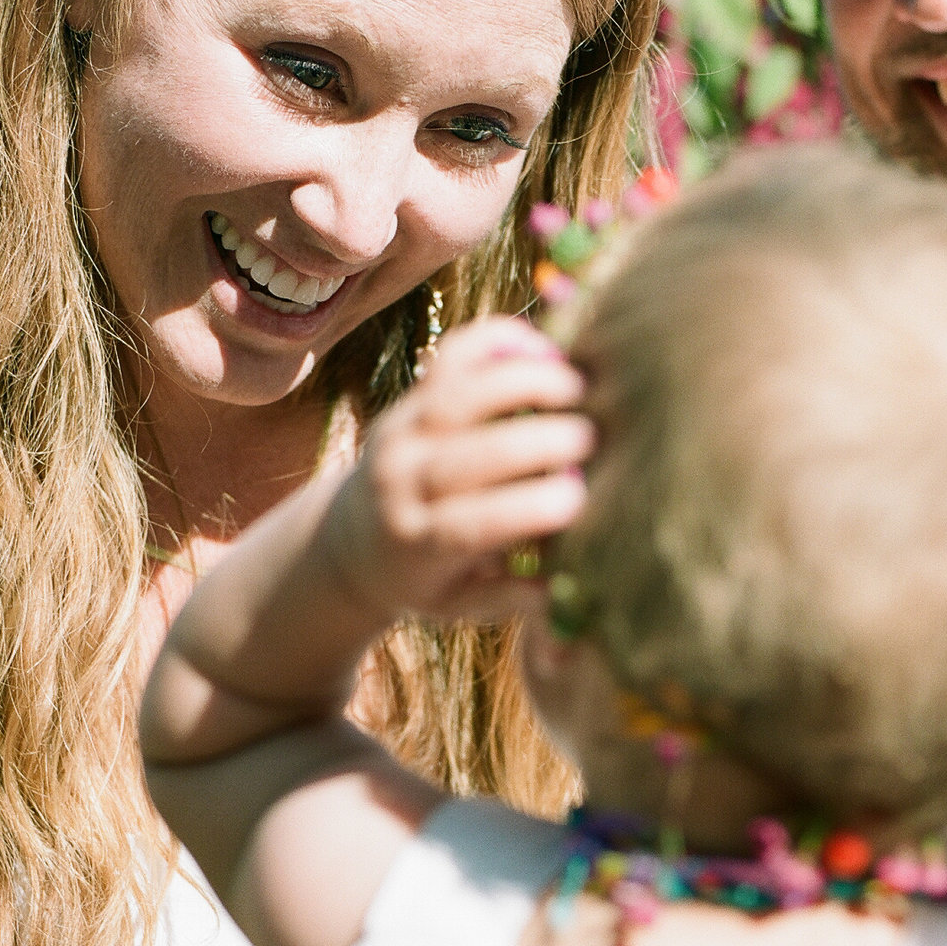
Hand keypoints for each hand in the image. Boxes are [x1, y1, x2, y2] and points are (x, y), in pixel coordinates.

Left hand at [315, 317, 591, 626]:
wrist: (353, 538)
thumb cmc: (426, 577)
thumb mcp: (459, 604)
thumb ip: (513, 597)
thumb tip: (569, 589)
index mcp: (417, 544)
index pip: (468, 525)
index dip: (524, 509)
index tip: (578, 499)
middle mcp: (403, 483)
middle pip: (468, 456)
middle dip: (535, 442)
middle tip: (593, 438)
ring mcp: (403, 431)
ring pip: (459, 396)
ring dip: (521, 383)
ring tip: (579, 385)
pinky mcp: (412, 395)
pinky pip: (453, 356)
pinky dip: (497, 341)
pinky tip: (545, 345)